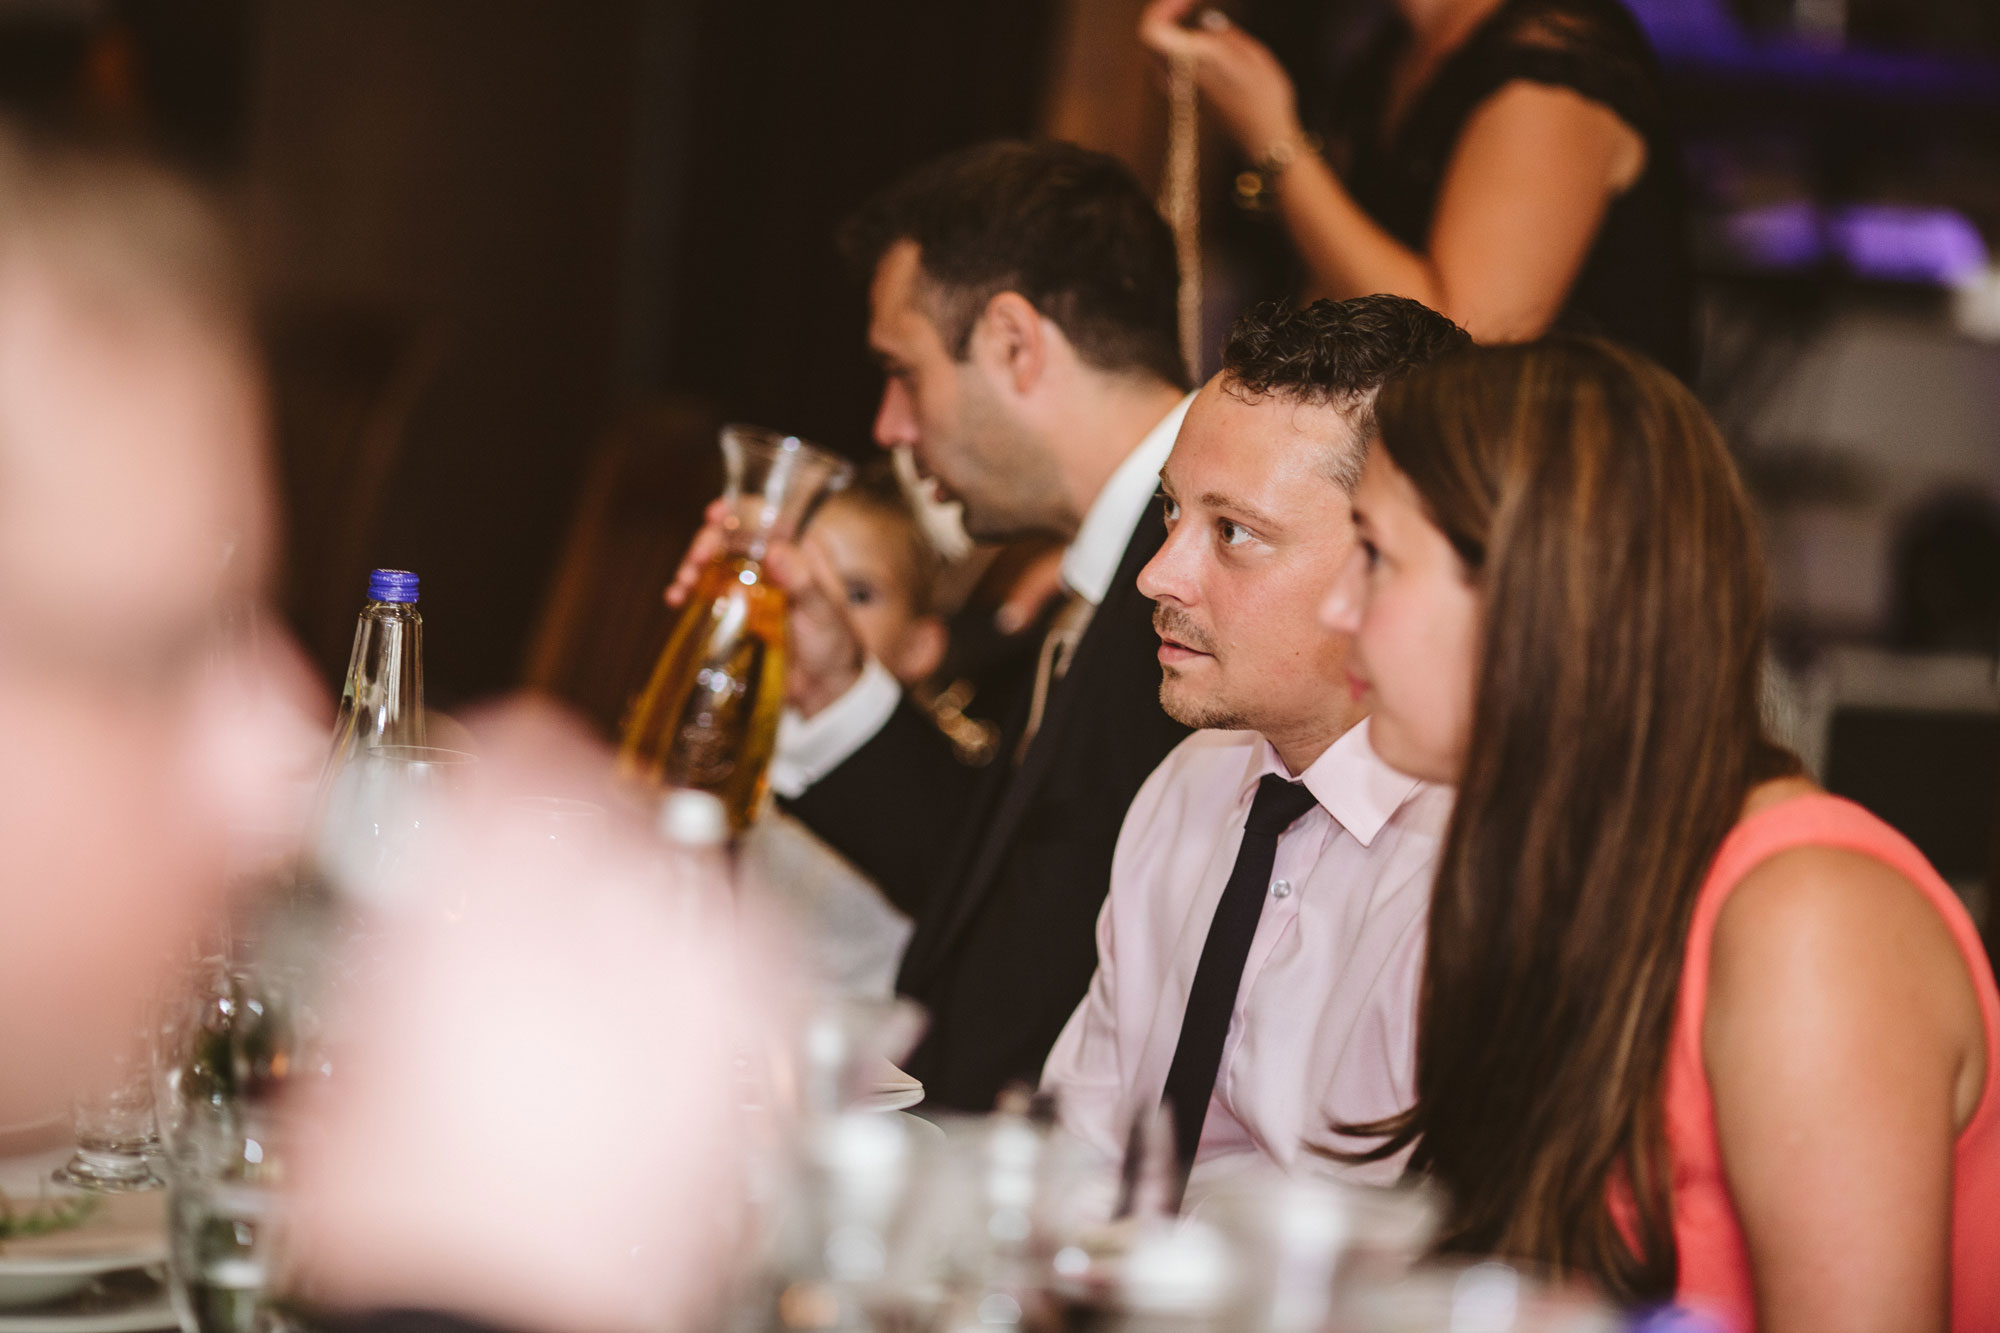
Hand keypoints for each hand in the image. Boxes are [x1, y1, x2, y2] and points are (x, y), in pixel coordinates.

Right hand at [661, 505, 865, 718]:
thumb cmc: (834, 644)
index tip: (714, 515)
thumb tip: (775, 550)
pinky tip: (676, 599)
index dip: (737, 511)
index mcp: (799, 550)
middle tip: (695, 560)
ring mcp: (750, 584)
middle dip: (707, 543)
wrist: (823, 687)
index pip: (765, 517)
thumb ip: (803, 583)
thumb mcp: (824, 613)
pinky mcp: (735, 608)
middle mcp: (771, 561)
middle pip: (731, 537)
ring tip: (682, 584)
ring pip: (714, 562)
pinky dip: (688, 591)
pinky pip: (707, 592)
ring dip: (692, 567)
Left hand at [1137, 0, 1303, 160]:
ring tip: (1191, 18)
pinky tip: (1196, 43)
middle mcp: (1179, 78)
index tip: (1187, 0)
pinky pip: (1167, 69)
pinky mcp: (1186, 100)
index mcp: (1193, 63)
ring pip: (1155, 56)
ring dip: (1168, 33)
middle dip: (1165, 18)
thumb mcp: (1253, 55)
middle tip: (1188, 5)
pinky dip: (1174, 49)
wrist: (1265, 140)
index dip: (1163, 9)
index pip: (1152, 32)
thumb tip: (1207, 20)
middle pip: (1149, 42)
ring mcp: (1179, 92)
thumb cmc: (1265, 99)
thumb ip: (1225, 35)